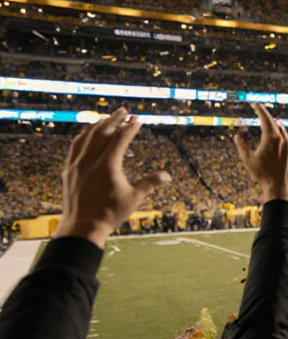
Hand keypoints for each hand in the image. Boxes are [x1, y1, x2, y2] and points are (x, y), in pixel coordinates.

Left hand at [54, 108, 171, 247]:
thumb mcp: (134, 199)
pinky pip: (75, 147)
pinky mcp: (68, 170)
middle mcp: (90, 161)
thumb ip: (150, 183)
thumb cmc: (110, 214)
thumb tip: (168, 176)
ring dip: (97, 125)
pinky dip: (83, 136)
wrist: (82, 227)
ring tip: (106, 118)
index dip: (130, 128)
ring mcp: (76, 164)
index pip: (120, 139)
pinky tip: (87, 135)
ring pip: (86, 137)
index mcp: (107, 165)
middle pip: (102, 132)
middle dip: (114, 119)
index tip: (138, 120)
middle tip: (124, 111)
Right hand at [234, 103, 287, 203]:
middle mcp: (284, 139)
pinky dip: (282, 139)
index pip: (265, 118)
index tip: (255, 103)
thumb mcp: (247, 159)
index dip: (259, 109)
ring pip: (283, 133)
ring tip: (272, 124)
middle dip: (267, 118)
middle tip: (261, 113)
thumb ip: (241, 143)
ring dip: (276, 128)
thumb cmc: (262, 174)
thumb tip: (238, 132)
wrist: (280, 188)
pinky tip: (278, 143)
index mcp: (271, 138)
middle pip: (275, 124)